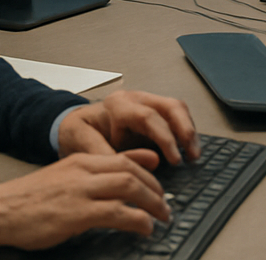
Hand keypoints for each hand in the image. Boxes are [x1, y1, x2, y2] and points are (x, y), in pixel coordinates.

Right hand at [0, 149, 168, 251]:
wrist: (0, 210)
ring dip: (152, 203)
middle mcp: (84, 171)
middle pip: (132, 171)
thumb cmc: (30, 199)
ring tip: (161, 217)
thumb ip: (95, 173)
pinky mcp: (77, 213)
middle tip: (165, 205)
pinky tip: (144, 228)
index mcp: (81, 161)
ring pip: (129, 187)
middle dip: (155, 188)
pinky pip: (118, 213)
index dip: (148, 172)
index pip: (125, 159)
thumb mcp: (66, 177)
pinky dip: (137, 220)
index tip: (160, 185)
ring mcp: (81, 191)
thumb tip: (122, 171)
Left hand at [58, 91, 198, 164]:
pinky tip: (187, 150)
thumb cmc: (77, 133)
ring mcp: (146, 105)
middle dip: (185, 131)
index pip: (149, 117)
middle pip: (171, 107)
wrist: (71, 128)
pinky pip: (176, 118)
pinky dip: (185, 134)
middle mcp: (135, 100)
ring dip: (189, 132)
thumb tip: (140, 165)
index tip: (174, 159)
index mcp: (118, 105)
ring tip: (193, 155)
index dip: (165, 138)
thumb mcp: (82, 144)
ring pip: (178, 110)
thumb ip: (107, 153)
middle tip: (191, 155)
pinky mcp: (153, 115)